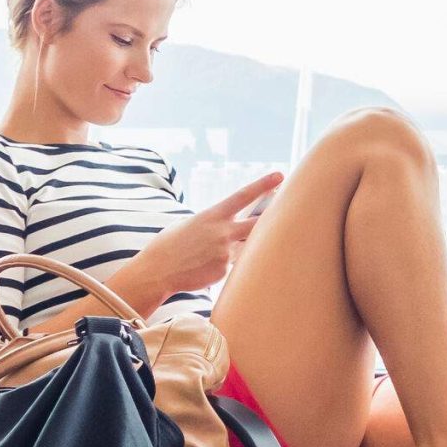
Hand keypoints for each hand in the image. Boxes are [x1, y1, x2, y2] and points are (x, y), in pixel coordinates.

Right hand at [131, 171, 283, 296]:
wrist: (158, 270)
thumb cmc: (171, 244)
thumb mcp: (190, 224)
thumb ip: (213, 222)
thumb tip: (229, 224)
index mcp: (213, 215)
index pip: (243, 196)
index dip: (263, 185)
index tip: (280, 176)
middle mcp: (222, 232)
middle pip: (258, 223)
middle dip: (273, 217)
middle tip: (289, 211)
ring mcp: (225, 252)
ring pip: (246, 248)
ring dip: (242, 247)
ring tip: (217, 249)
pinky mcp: (223, 271)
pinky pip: (232, 267)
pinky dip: (222, 266)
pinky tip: (202, 268)